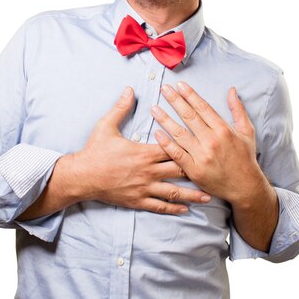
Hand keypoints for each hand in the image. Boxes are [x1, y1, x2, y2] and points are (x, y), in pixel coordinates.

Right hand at [22, 87, 210, 218]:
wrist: (82, 176)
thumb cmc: (95, 151)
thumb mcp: (106, 125)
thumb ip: (120, 107)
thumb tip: (130, 89)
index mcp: (144, 152)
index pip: (173, 148)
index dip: (190, 146)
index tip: (205, 144)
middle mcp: (148, 171)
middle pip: (179, 170)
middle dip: (198, 170)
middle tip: (217, 171)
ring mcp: (143, 188)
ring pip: (173, 192)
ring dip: (192, 194)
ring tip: (208, 196)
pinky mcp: (137, 200)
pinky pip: (159, 206)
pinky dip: (174, 208)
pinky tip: (185, 209)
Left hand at [151, 82, 273, 207]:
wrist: (245, 187)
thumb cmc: (245, 158)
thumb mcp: (247, 131)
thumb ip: (238, 110)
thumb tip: (232, 90)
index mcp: (223, 130)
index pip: (203, 107)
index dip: (190, 95)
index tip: (179, 85)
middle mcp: (212, 141)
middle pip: (189, 116)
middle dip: (175, 100)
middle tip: (163, 89)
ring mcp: (202, 156)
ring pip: (179, 134)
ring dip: (165, 119)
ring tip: (154, 108)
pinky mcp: (194, 170)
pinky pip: (177, 154)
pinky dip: (166, 143)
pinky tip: (157, 133)